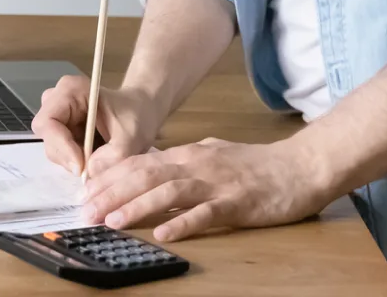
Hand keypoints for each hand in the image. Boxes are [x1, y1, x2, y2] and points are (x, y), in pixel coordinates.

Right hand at [30, 76, 164, 177]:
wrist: (141, 112)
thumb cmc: (136, 115)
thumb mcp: (132, 136)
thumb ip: (113, 154)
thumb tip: (90, 171)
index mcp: (71, 90)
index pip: (49, 121)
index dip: (61, 145)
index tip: (81, 166)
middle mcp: (58, 100)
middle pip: (48, 136)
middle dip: (66, 156)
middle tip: (89, 170)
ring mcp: (58, 116)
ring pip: (53, 147)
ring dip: (72, 161)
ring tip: (98, 161)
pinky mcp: (61, 132)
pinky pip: (60, 153)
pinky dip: (75, 162)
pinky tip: (94, 159)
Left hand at [80, 137, 338, 241]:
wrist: (300, 166)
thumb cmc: (258, 165)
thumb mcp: (213, 155)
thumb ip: (184, 163)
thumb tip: (152, 170)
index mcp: (190, 154)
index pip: (141, 162)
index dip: (111, 176)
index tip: (86, 191)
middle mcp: (198, 164)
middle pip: (147, 175)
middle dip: (112, 193)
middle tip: (87, 210)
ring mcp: (217, 183)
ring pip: (169, 192)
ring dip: (137, 206)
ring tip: (113, 221)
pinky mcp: (237, 203)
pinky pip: (206, 213)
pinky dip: (182, 223)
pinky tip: (163, 234)